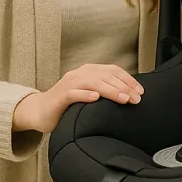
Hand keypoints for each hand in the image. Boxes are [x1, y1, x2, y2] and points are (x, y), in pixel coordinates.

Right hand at [12, 64, 143, 132]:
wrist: (39, 111)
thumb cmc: (68, 105)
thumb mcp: (89, 94)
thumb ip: (105, 92)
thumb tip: (130, 96)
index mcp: (89, 71)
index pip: (113, 71)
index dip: (128, 80)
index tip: (141, 92)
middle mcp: (79, 74)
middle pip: (106, 76)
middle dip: (124, 87)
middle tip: (137, 99)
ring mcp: (69, 84)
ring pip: (93, 83)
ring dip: (110, 90)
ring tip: (124, 99)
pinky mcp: (59, 97)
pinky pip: (73, 93)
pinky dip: (85, 94)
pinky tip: (95, 98)